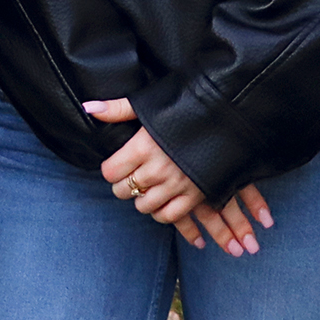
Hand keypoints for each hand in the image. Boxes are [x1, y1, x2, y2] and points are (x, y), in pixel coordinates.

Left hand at [82, 99, 272, 256]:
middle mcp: (156, 169)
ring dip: (142, 199)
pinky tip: (163, 201)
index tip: (118, 164)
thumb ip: (117, 109)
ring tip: (148, 188)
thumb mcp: (150, 103)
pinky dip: (162, 212)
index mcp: (142, 146)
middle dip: (124, 185)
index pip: (110, 171)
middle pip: (124, 191)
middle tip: (132, 176)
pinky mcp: (195, 195)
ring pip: (144, 206)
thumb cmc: (187, 104)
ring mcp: (176, 185)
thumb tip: (88, 108)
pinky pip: (169, 216)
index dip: (111, 169)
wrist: (230, 115)